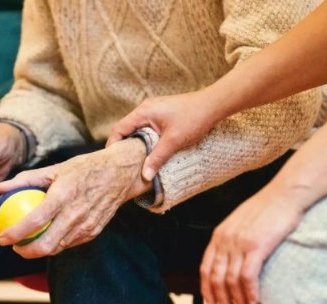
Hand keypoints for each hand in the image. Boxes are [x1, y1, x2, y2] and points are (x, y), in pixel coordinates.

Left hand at [0, 138, 150, 258]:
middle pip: (45, 245)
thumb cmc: (85, 168)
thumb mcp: (55, 168)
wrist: (120, 174)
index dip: (15, 233)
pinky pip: (70, 244)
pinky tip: (47, 237)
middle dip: (25, 251)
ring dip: (39, 250)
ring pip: (57, 248)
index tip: (2, 238)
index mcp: (63, 196)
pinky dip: (56, 243)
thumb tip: (0, 188)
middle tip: (14, 246)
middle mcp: (75, 214)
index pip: (34, 221)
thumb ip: (27, 179)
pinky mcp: (94, 232)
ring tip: (27, 243)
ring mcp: (86, 226)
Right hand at [107, 90, 222, 180]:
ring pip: (138, 129)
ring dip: (136, 143)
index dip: (113, 145)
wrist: (214, 104)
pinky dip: (145, 138)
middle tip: (122, 163)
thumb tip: (145, 176)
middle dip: (123, 146)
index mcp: (144, 112)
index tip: (112, 160)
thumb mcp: (174, 141)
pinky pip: (147, 127)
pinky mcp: (162, 113)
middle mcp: (146, 108)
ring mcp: (154, 110)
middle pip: (126, 128)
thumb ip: (157, 158)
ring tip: (135, 160)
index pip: (119, 128)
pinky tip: (150, 150)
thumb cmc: (194, 118)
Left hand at [199, 184, 309, 303]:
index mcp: (220, 234)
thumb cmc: (268, 208)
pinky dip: (250, 292)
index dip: (207, 289)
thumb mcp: (241, 223)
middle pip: (216, 278)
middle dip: (222, 300)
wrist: (285, 193)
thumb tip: (233, 261)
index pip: (205, 268)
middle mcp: (226, 239)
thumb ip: (233, 240)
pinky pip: (247, 276)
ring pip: (231, 280)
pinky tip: (255, 301)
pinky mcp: (257, 245)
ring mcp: (240, 242)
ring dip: (238, 300)